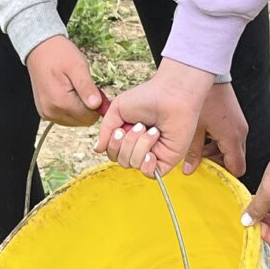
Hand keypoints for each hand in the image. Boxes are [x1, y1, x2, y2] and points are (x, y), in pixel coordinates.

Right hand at [26, 35, 104, 126]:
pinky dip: (71, 109)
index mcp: (60, 102)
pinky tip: (69, 94)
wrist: (40, 50)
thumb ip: (87, 87)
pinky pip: (66, 118)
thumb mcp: (78, 66)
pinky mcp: (45, 113)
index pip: (89, 117)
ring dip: (80, 108)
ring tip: (76, 89)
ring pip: (75, 121)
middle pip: (82, 121)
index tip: (95, 90)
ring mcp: (47, 114)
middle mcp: (52, 112)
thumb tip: (96, 105)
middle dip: (88, 107)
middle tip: (85, 88)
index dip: (97, 105)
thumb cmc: (60, 55)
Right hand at [96, 60, 216, 176]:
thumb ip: (105, 130)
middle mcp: (139, 147)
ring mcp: (153, 154)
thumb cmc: (147, 97)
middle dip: (127, 143)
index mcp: (128, 136)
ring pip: (134, 164)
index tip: (121, 129)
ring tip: (153, 131)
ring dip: (141, 145)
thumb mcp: (117, 109)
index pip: (112, 153)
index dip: (113, 144)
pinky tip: (152, 153)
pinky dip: (147, 164)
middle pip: (121, 160)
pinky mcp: (167, 160)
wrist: (172, 95)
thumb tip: (97, 150)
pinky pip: (150, 173)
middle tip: (140, 126)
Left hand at [196, 83, 247, 176]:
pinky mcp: (236, 118)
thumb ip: (193, 152)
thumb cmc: (201, 99)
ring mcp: (240, 124)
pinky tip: (204, 136)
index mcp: (232, 138)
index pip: (236, 168)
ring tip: (199, 148)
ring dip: (218, 152)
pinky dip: (219, 142)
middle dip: (219, 163)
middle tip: (200, 161)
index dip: (223, 174)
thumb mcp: (194, 129)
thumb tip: (189, 170)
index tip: (208, 173)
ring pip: (233, 149)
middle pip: (236, 160)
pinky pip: (231, 137)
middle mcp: (241, 133)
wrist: (205, 73)